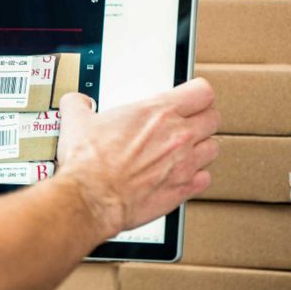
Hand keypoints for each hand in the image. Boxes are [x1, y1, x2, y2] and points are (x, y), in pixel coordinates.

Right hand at [55, 79, 219, 238]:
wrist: (91, 197)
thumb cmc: (89, 162)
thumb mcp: (77, 121)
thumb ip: (79, 105)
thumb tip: (77, 102)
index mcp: (157, 112)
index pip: (202, 92)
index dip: (198, 93)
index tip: (191, 97)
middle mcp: (178, 135)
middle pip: (213, 118)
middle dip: (203, 118)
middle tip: (190, 122)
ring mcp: (184, 163)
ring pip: (213, 148)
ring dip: (202, 147)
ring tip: (187, 150)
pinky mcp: (183, 190)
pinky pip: (205, 179)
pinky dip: (196, 177)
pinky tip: (182, 175)